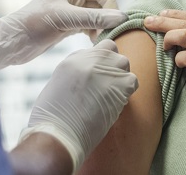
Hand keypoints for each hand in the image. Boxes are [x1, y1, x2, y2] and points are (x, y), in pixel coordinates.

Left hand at [0, 0, 127, 71]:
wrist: (10, 44)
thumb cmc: (32, 26)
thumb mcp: (64, 20)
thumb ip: (93, 18)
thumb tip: (120, 17)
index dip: (110, 2)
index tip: (111, 20)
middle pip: (98, 3)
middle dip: (106, 16)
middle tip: (109, 33)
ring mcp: (68, 14)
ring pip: (94, 16)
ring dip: (101, 26)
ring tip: (102, 39)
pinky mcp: (65, 28)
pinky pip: (87, 27)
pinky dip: (93, 34)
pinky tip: (93, 43)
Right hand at [19, 39, 138, 171]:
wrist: (58, 135)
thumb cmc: (52, 120)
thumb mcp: (56, 85)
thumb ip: (74, 74)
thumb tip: (90, 77)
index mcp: (71, 60)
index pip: (94, 50)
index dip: (99, 62)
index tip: (97, 76)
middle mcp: (88, 59)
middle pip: (110, 50)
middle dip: (111, 66)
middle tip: (106, 86)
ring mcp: (104, 70)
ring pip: (123, 62)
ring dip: (120, 77)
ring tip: (111, 95)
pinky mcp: (118, 85)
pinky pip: (132, 80)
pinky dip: (128, 91)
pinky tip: (117, 103)